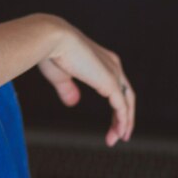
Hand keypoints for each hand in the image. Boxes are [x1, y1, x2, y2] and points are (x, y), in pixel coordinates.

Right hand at [38, 17, 135, 146]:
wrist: (51, 38)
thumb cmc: (50, 52)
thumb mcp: (60, 75)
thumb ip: (68, 88)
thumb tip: (73, 102)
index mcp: (101, 59)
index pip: (115, 85)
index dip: (114, 103)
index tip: (109, 119)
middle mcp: (112, 64)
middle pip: (125, 95)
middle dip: (122, 116)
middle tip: (117, 134)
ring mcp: (113, 73)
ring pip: (126, 102)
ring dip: (123, 123)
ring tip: (117, 138)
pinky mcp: (110, 82)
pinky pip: (122, 107)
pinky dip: (122, 121)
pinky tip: (119, 132)